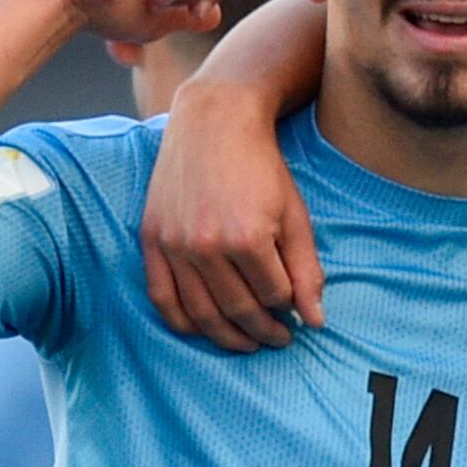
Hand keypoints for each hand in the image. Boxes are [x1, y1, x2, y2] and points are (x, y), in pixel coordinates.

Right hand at [140, 77, 324, 351]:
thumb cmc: (261, 168)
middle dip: (264, 332)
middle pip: (239, 309)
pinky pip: (161, 297)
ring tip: (249, 343)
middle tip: (279, 339)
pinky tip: (202, 331)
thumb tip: (314, 321)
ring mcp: (175, 244)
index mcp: (247, 238)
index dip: (289, 310)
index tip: (296, 317)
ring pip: (201, 313)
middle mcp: (206, 245)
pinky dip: (182, 323)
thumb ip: (306, 270)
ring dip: (228, 337)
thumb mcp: (295, 216)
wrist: (213, 124)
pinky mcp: (152, 240)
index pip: (274, 296)